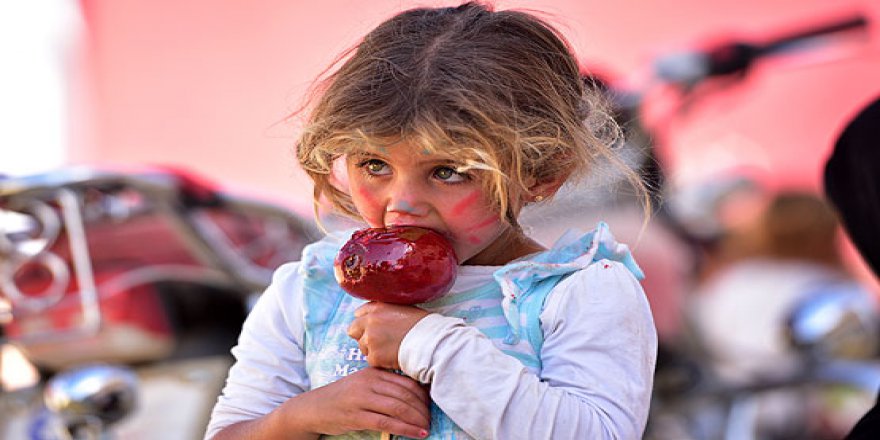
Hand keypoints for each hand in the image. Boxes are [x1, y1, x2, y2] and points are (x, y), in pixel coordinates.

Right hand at [282, 367, 430, 437]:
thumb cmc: (343, 397)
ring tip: (427, 427)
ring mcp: (362, 399)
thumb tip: (416, 394)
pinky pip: (387, 422)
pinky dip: (406, 429)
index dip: (423, 395)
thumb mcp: (363, 384)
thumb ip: (385, 386)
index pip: (406, 382)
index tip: (433, 404)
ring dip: (417, 420)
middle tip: (432, 418)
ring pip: (398, 408)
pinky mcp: (356, 416)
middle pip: (405, 395)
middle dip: (423, 409)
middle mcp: (369, 383)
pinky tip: (417, 434)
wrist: (313, 408)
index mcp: (373, 373)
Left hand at [348, 302, 429, 369]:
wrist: (431, 342)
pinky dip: (380, 362)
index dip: (365, 322)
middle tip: (377, 342)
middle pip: (353, 330)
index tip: (372, 328)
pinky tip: (393, 358)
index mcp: (378, 307)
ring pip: (362, 347)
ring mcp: (370, 339)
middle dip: (362, 336)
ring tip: (390, 350)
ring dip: (372, 350)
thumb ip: (386, 312)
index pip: (359, 314)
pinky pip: (371, 361)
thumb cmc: (424, 325)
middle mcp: (370, 322)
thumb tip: (378, 317)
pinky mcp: (374, 357)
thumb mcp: (404, 309)